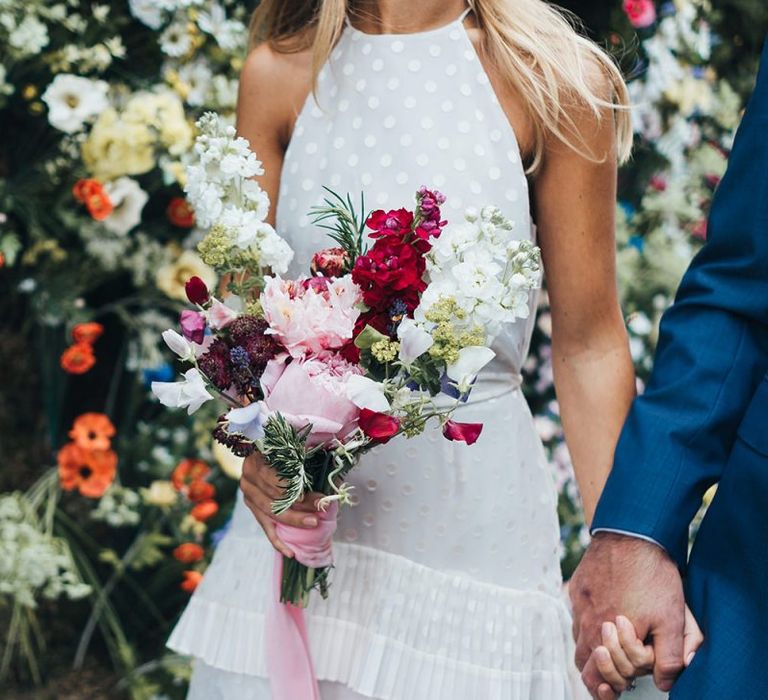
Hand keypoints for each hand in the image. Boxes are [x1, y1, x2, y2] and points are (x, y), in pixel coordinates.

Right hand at [240, 451, 321, 557]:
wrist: (262, 452)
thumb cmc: (284, 450)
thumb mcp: (293, 450)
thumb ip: (306, 459)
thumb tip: (332, 476)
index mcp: (256, 458)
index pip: (271, 476)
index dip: (286, 486)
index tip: (304, 494)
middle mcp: (249, 477)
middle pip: (273, 496)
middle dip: (297, 506)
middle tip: (317, 511)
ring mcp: (249, 494)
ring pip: (271, 512)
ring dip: (294, 519)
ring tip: (313, 523)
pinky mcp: (252, 507)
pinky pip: (265, 527)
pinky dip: (278, 541)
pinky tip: (290, 552)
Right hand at [570, 533, 685, 693]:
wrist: (630, 533)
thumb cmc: (652, 576)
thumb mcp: (673, 621)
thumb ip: (669, 658)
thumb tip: (664, 683)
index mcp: (605, 638)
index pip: (594, 678)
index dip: (608, 688)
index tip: (622, 687)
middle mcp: (585, 623)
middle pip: (582, 661)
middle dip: (598, 671)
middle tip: (617, 671)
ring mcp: (579, 603)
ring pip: (578, 637)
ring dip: (593, 646)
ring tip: (613, 643)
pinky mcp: (577, 586)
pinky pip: (577, 613)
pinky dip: (589, 621)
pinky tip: (606, 613)